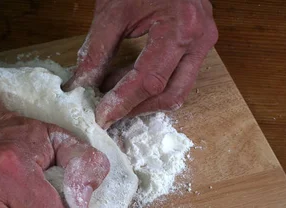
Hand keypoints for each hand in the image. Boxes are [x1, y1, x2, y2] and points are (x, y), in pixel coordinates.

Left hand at [65, 0, 217, 125]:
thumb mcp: (112, 12)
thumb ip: (96, 52)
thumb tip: (80, 86)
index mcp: (181, 28)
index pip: (150, 80)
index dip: (123, 102)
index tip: (101, 117)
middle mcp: (200, 39)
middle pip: (170, 94)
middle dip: (136, 107)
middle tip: (105, 110)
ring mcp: (204, 42)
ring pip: (177, 90)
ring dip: (143, 99)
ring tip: (111, 91)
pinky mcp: (199, 44)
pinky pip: (178, 77)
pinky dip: (151, 85)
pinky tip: (125, 80)